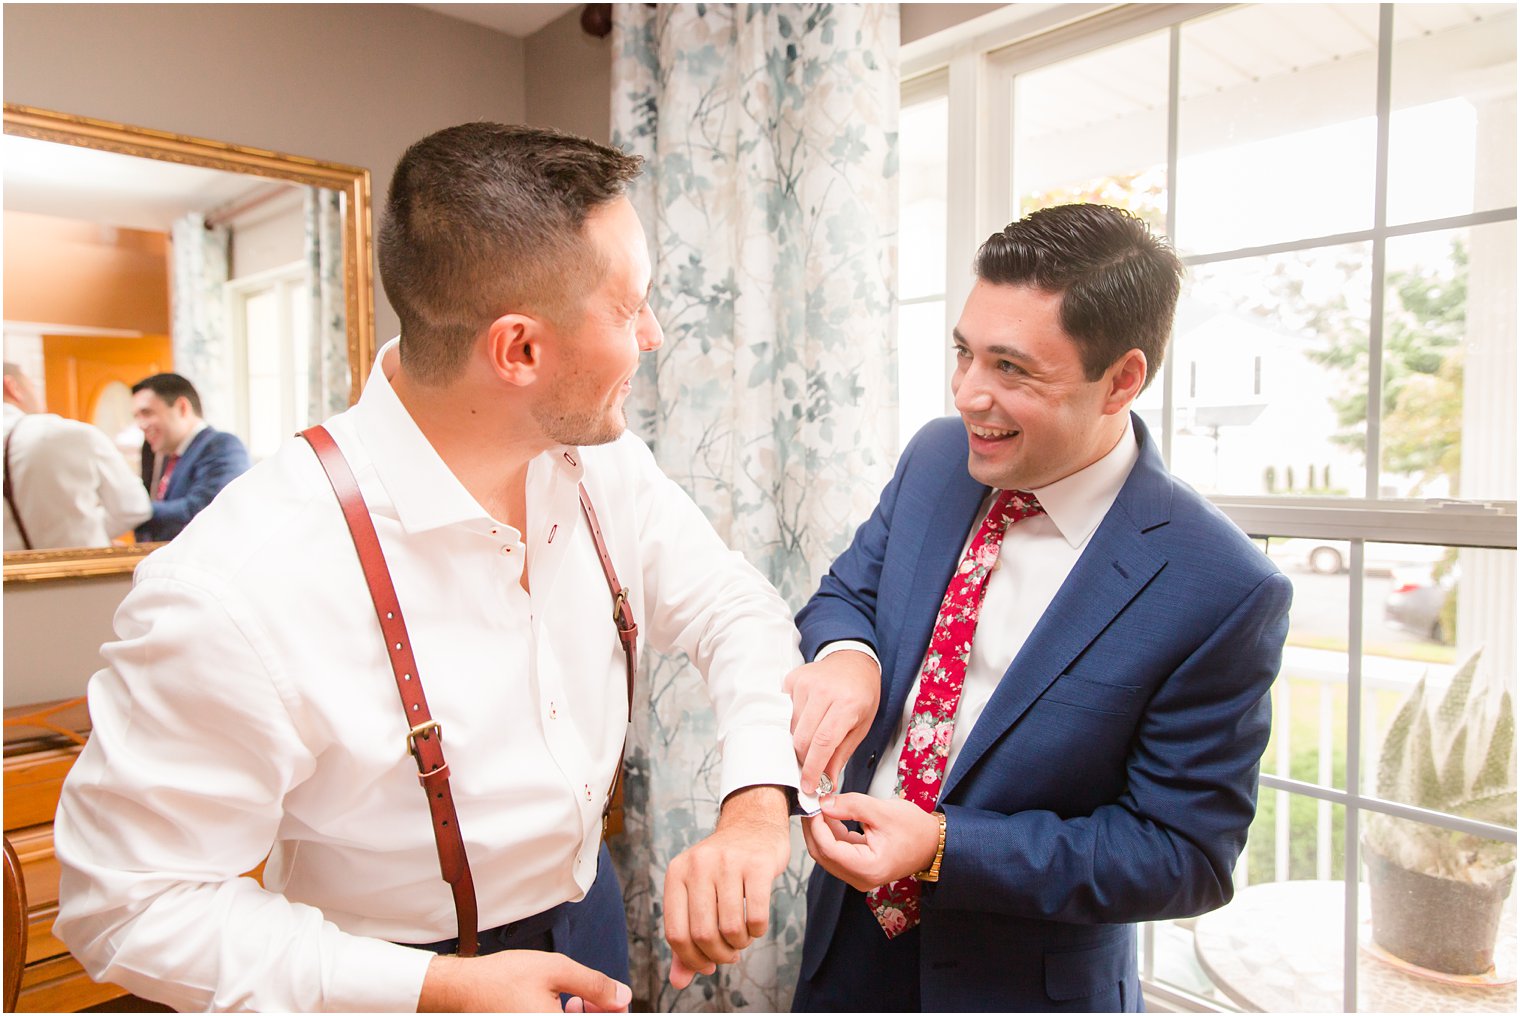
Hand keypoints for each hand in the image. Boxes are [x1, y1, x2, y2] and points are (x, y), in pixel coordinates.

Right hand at [419, 950, 630, 1011]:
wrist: (464, 988)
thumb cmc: (504, 978)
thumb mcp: (556, 970)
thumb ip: (594, 985)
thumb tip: (622, 996)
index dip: (614, 1012)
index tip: (615, 1000)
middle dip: (598, 1014)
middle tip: (597, 998)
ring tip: (578, 999)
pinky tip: (563, 1006)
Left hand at [663, 785, 790, 988]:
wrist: (752, 825)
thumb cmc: (722, 868)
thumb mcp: (696, 894)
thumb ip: (686, 937)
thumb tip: (679, 981)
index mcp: (676, 873)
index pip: (675, 934)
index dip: (692, 959)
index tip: (707, 965)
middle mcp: (698, 865)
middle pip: (703, 934)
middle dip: (719, 955)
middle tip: (730, 954)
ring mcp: (728, 862)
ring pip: (731, 928)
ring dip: (740, 944)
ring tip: (743, 937)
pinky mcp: (758, 864)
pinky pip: (757, 916)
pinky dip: (758, 931)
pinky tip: (756, 925)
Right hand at [783, 650, 880, 796]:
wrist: (853, 661)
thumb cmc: (862, 694)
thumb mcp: (861, 726)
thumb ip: (841, 755)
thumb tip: (827, 782)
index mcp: (847, 704)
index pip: (823, 743)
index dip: (813, 769)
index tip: (809, 785)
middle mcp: (824, 691)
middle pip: (803, 738)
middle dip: (805, 760)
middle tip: (811, 768)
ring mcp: (805, 683)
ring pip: (791, 728)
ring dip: (800, 741)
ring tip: (813, 738)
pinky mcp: (792, 680)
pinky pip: (785, 712)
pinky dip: (793, 723)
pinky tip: (807, 718)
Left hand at [802, 793, 938, 892]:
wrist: (934, 843)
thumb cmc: (916, 830)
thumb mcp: (882, 811)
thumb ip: (851, 805)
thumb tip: (824, 803)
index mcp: (867, 868)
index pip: (828, 848)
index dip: (816, 824)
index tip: (813, 803)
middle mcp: (860, 878)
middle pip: (822, 854)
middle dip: (814, 827)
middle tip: (812, 802)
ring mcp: (859, 876)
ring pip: (827, 853)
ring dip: (821, 830)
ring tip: (822, 806)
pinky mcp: (859, 869)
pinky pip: (837, 852)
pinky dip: (832, 834)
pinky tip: (832, 816)